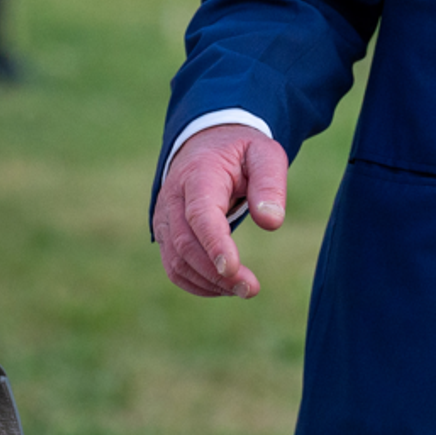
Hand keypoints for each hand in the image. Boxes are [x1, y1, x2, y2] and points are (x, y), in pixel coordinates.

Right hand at [153, 124, 288, 298]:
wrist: (206, 145)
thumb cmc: (240, 152)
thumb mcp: (264, 154)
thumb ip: (270, 183)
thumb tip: (271, 222)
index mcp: (199, 173)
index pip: (200, 213)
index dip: (214, 243)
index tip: (233, 269)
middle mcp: (173, 196)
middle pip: (185, 243)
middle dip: (216, 273)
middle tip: (251, 289)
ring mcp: (164, 217)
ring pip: (176, 261)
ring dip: (209, 282)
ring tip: (244, 288)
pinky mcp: (164, 234)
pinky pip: (174, 267)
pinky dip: (198, 284)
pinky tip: (225, 285)